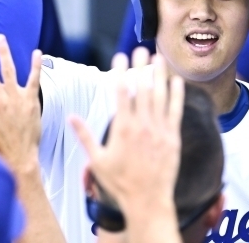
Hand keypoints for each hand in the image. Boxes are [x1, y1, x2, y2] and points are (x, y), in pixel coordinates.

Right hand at [69, 47, 183, 210]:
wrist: (147, 200)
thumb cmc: (120, 182)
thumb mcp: (97, 160)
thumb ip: (85, 136)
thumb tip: (71, 117)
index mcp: (123, 128)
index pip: (121, 92)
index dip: (120, 71)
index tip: (120, 56)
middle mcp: (142, 124)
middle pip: (142, 88)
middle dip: (141, 66)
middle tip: (141, 49)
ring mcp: (159, 129)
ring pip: (160, 95)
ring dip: (159, 74)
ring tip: (158, 57)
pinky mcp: (173, 136)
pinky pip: (176, 110)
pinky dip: (177, 94)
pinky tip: (176, 80)